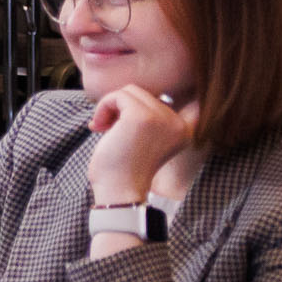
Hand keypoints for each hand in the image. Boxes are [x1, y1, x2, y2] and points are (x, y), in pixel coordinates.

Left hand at [84, 83, 199, 214]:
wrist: (120, 189)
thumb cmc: (123, 167)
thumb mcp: (144, 139)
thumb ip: (147, 118)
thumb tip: (128, 93)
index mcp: (182, 129)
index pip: (162, 100)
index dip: (136, 108)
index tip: (121, 124)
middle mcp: (178, 123)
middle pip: (141, 94)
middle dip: (119, 108)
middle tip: (108, 129)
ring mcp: (162, 118)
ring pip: (129, 91)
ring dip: (109, 107)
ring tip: (104, 128)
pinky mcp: (142, 116)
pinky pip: (117, 95)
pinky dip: (103, 108)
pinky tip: (99, 127)